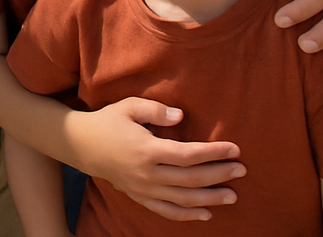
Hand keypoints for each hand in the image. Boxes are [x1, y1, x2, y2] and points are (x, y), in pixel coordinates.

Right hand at [68, 97, 243, 221]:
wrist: (81, 145)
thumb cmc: (108, 122)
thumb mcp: (129, 107)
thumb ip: (156, 110)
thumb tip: (182, 116)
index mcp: (147, 149)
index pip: (189, 155)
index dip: (214, 153)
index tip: (234, 149)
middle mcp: (147, 173)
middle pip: (191, 179)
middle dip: (220, 175)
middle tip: (241, 170)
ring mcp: (143, 189)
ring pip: (183, 200)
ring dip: (210, 199)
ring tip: (232, 195)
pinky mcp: (139, 197)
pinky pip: (167, 211)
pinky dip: (188, 216)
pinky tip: (207, 214)